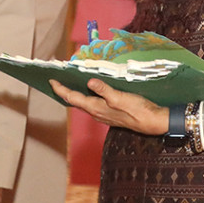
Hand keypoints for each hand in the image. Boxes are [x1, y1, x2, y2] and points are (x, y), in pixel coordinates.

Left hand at [50, 78, 165, 134]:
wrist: (152, 122)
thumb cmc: (137, 110)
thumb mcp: (120, 97)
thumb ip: (104, 90)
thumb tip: (89, 82)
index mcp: (96, 108)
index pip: (72, 97)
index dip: (60, 89)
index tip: (51, 80)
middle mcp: (96, 112)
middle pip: (75, 101)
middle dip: (64, 91)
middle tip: (57, 81)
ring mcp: (103, 114)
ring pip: (83, 103)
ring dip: (75, 94)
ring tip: (70, 84)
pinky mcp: (110, 113)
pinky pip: (92, 104)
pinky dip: (86, 96)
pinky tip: (90, 91)